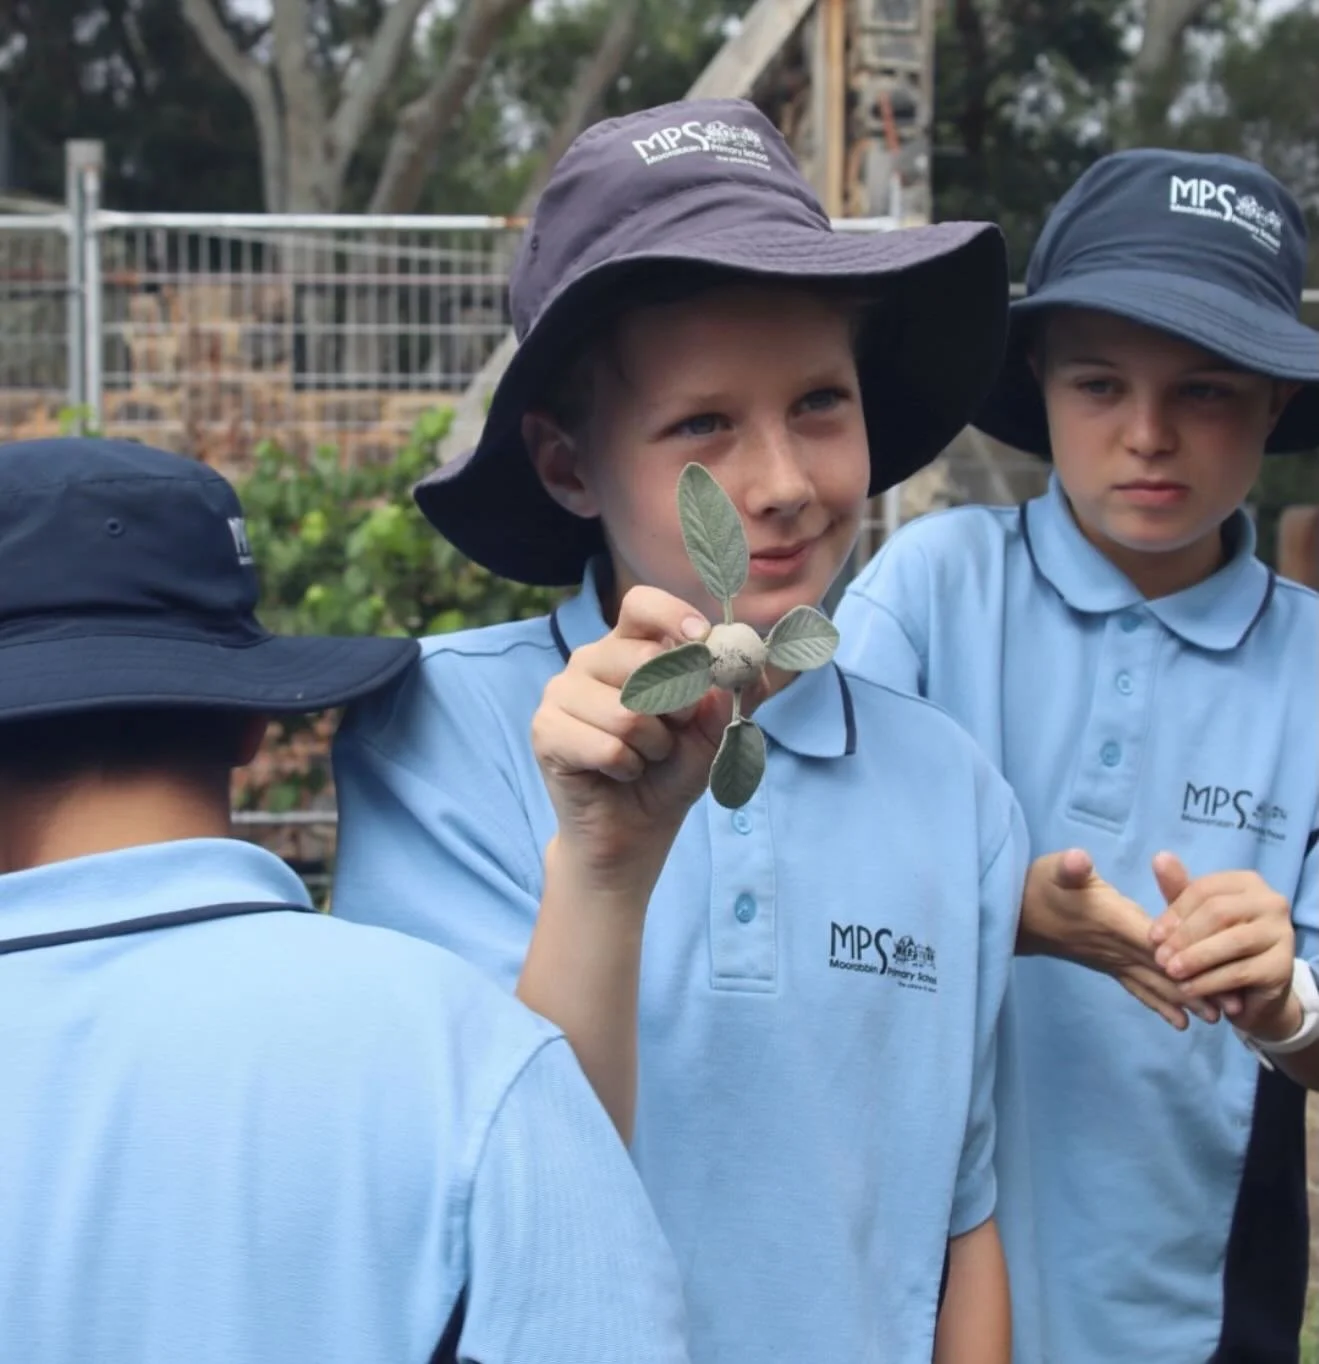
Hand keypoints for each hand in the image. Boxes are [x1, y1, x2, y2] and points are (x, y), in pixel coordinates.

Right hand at [532, 585, 766, 891]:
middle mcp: (590, 659)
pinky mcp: (546, 730)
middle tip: (674, 731)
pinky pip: (606, 746)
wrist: (635, 830)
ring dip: (652, 747)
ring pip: (628, 711)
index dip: (673, 616)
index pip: (643, 604)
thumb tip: (747, 666)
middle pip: (643, 659)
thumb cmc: (671, 771)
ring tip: (644, 757)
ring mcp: (561, 692)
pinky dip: (627, 768)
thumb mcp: (715, 730)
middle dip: (678, 706)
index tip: (703, 640)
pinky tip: (618, 773)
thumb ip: (734, 695)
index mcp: (630, 645)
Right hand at [1021, 849, 1222, 1028]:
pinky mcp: (1107, 965)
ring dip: (1184, 1001)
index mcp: (1111, 920)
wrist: (1016, 914)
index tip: (1215, 972)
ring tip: (1216, 1020)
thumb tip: (1079, 860)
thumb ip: (1070, 868)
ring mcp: (1111, 960)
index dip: (1183, 956)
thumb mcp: (1054, 869)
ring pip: (1154, 984)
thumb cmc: (1038, 887)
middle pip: (1162, 970)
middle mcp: (1115, 947)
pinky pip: (1138, 988)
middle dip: (1196, 988)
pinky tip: (1180, 1022)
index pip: (1154, 941)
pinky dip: (1160, 1004)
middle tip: (1234, 1009)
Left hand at [1150, 853, 1296, 1041]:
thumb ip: (1178, 889)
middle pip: (1218, 913)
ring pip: (1230, 942)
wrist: (1251, 990)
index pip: (1204, 890)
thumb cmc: (1217, 943)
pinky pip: (1239, 972)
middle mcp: (1271, 902)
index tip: (1152, 936)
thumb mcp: (1194, 916)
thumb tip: (1159, 857)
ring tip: (1171, 973)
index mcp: (1247, 882)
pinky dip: (1209, 982)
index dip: (1175, 913)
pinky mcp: (1282, 966)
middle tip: (1159, 958)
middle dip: (1183, 937)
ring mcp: (1282, 933)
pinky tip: (1188, 989)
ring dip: (1194, 959)